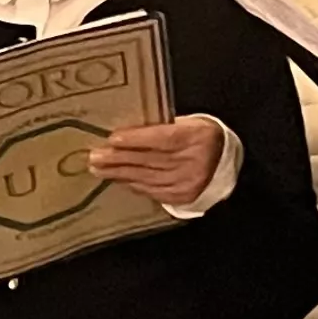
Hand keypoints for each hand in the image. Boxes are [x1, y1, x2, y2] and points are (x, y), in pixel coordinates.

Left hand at [89, 115, 227, 206]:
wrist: (222, 160)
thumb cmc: (197, 136)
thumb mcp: (187, 122)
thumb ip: (161, 126)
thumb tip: (125, 131)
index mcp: (198, 136)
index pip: (164, 139)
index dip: (137, 140)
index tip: (113, 139)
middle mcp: (195, 161)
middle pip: (151, 160)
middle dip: (119, 158)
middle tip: (95, 156)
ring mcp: (189, 182)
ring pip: (148, 177)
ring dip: (119, 173)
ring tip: (98, 168)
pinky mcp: (182, 196)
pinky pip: (152, 190)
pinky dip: (132, 184)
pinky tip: (117, 178)